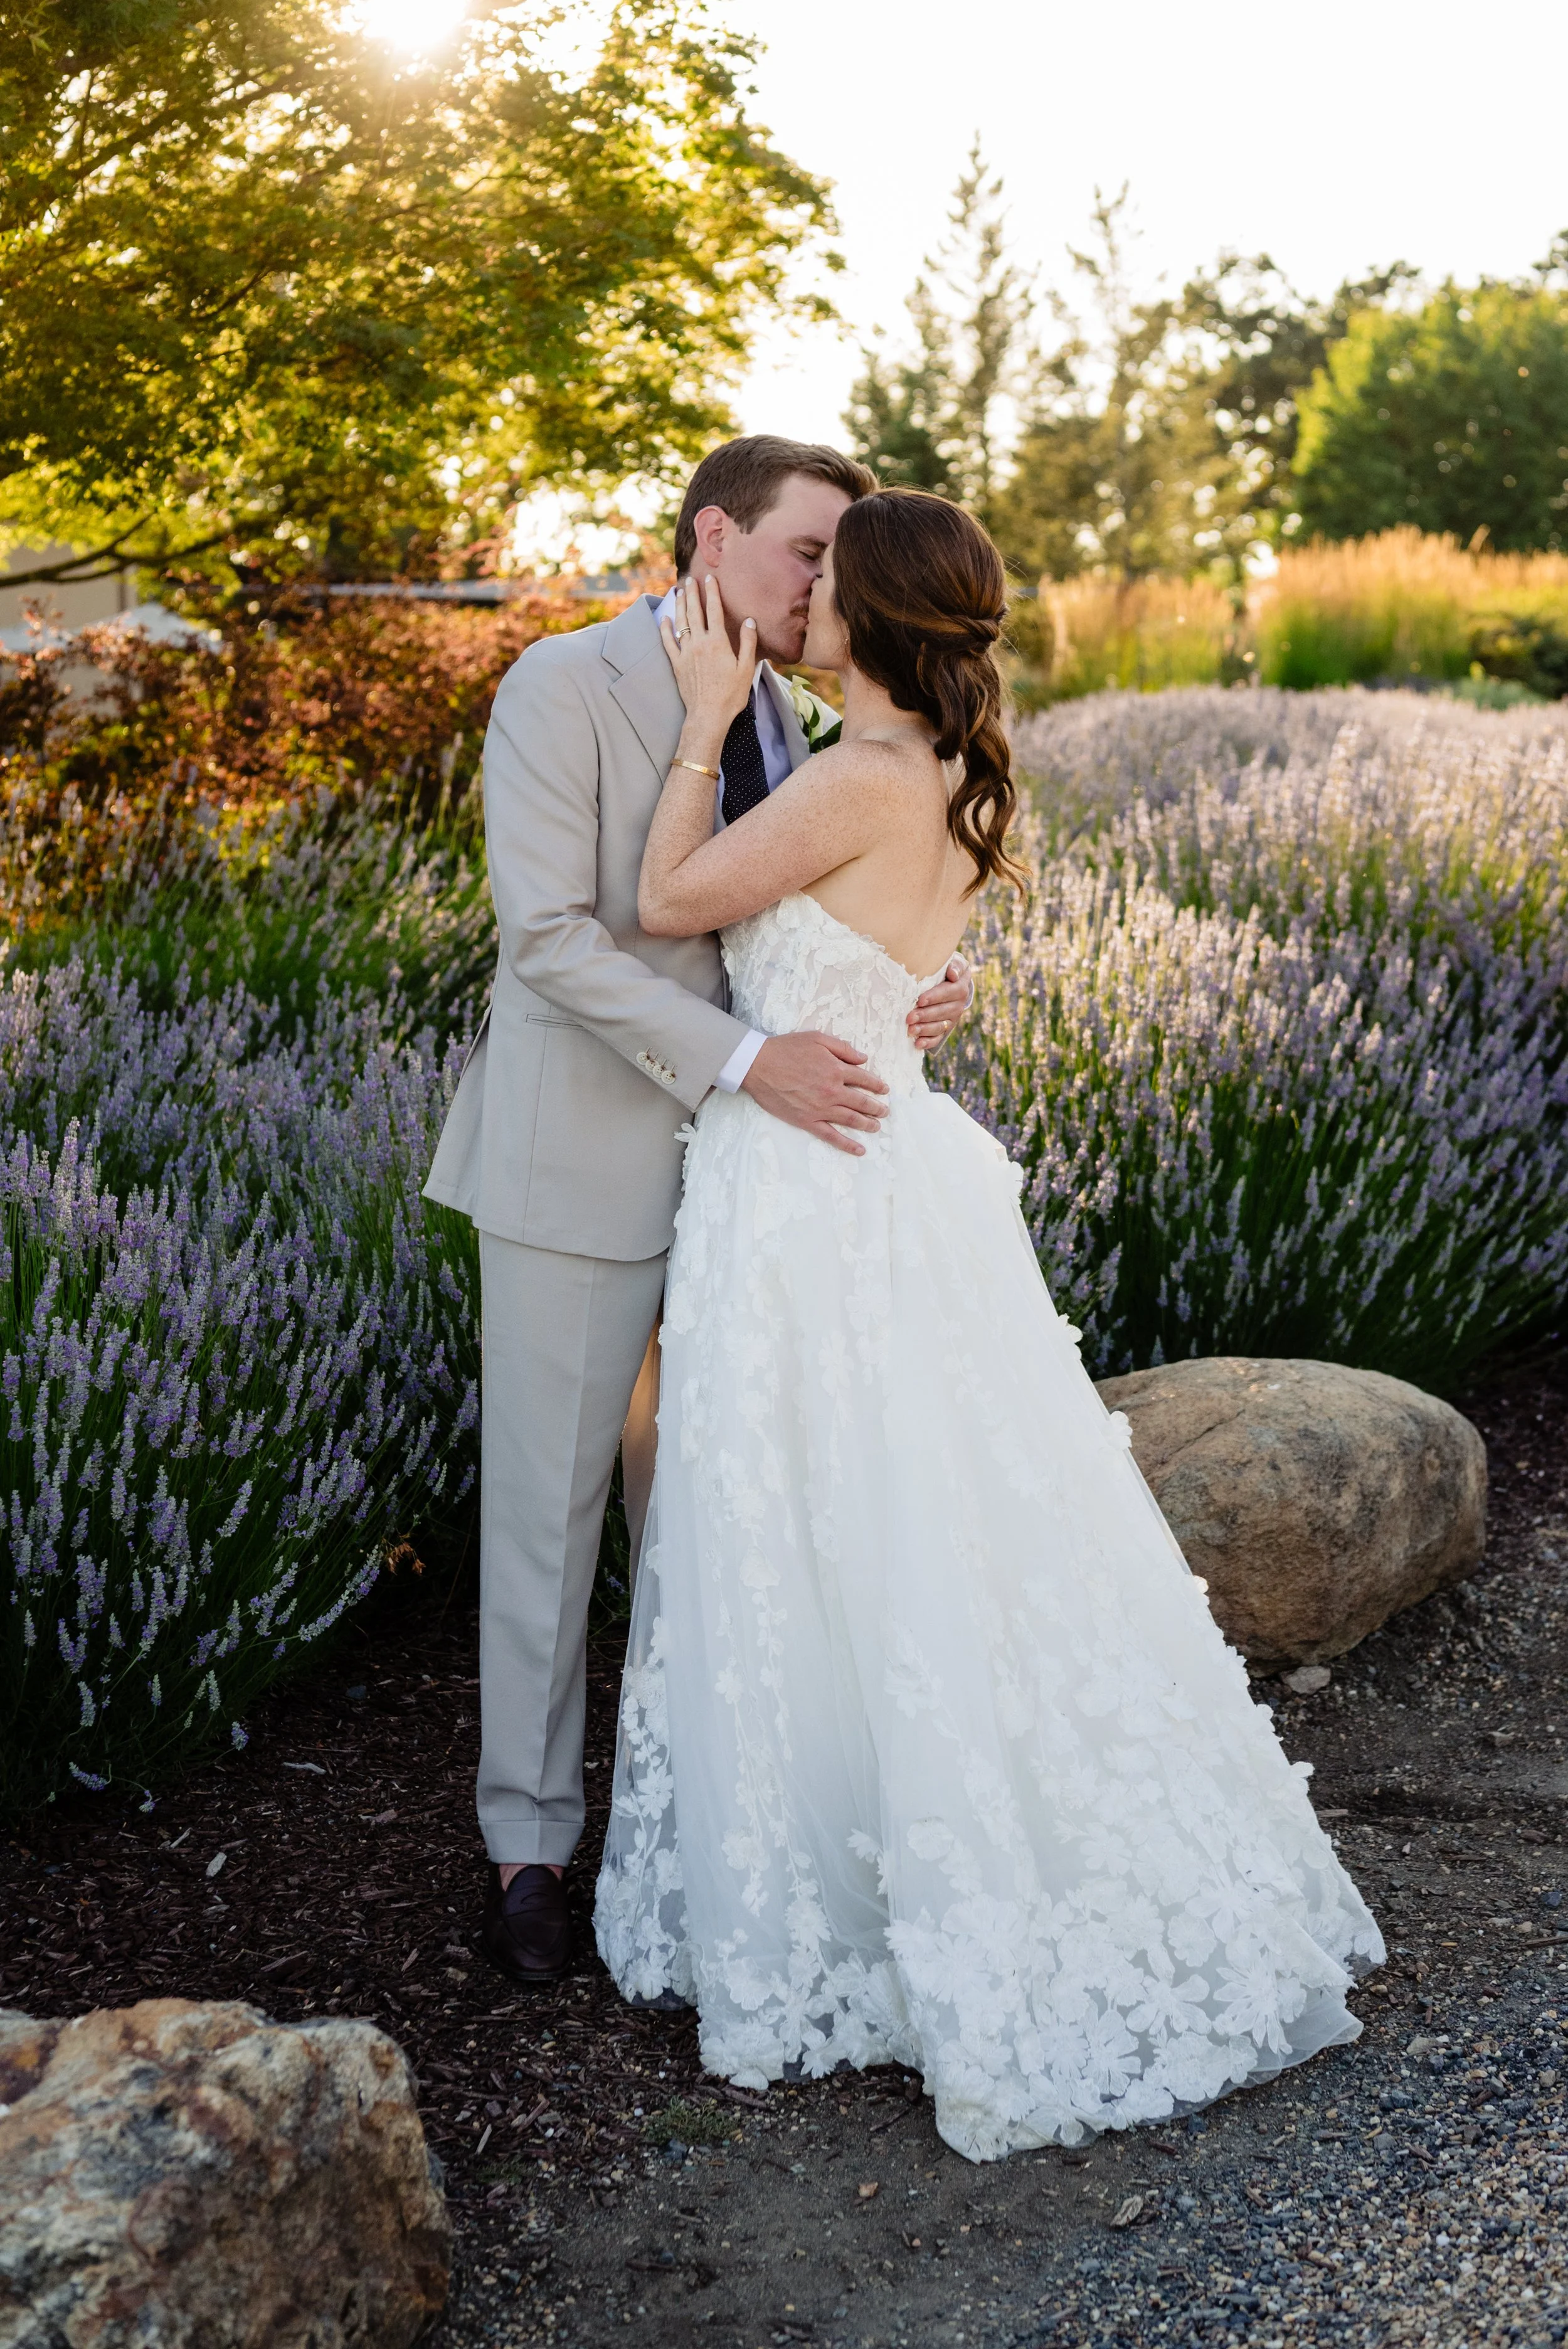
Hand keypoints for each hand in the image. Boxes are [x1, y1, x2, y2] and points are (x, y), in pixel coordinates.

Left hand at [659, 575, 755, 741]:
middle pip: (694, 612)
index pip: (714, 610)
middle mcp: (699, 643)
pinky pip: (668, 642)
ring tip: (678, 591)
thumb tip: (749, 621)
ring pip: (681, 623)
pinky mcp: (677, 664)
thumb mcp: (746, 669)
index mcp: (717, 642)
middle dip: (692, 593)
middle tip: (690, 579)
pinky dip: (665, 629)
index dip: (711, 592)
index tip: (709, 578)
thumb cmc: (731, 695)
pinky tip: (664, 619)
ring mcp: (685, 653)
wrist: (708, 715)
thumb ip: (747, 643)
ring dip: (679, 605)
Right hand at [740, 1031, 889, 1155]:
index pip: (864, 1079)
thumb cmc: (786, 1049)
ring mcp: (820, 1108)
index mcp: (836, 1070)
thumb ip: (843, 1048)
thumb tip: (863, 1058)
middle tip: (885, 1111)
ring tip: (876, 1126)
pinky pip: (831, 1136)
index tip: (884, 1090)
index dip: (877, 1085)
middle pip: (861, 1102)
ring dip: (867, 1124)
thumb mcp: (817, 1039)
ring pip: (851, 1119)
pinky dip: (847, 1144)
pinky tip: (859, 1149)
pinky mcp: (807, 1121)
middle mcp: (832, 1091)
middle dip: (876, 1107)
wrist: (759, 1065)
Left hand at [906, 956, 972, 1053]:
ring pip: (939, 1026)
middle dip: (924, 1016)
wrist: (953, 983)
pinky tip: (917, 1043)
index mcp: (960, 989)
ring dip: (924, 1029)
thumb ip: (956, 966)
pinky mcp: (946, 1028)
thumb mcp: (955, 964)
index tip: (919, 1000)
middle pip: (941, 1012)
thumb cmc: (947, 972)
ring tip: (910, 1030)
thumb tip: (953, 974)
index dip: (933, 997)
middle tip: (909, 1018)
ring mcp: (952, 1019)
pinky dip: (928, 1042)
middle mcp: (958, 1005)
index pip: (947, 993)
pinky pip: (938, 1038)